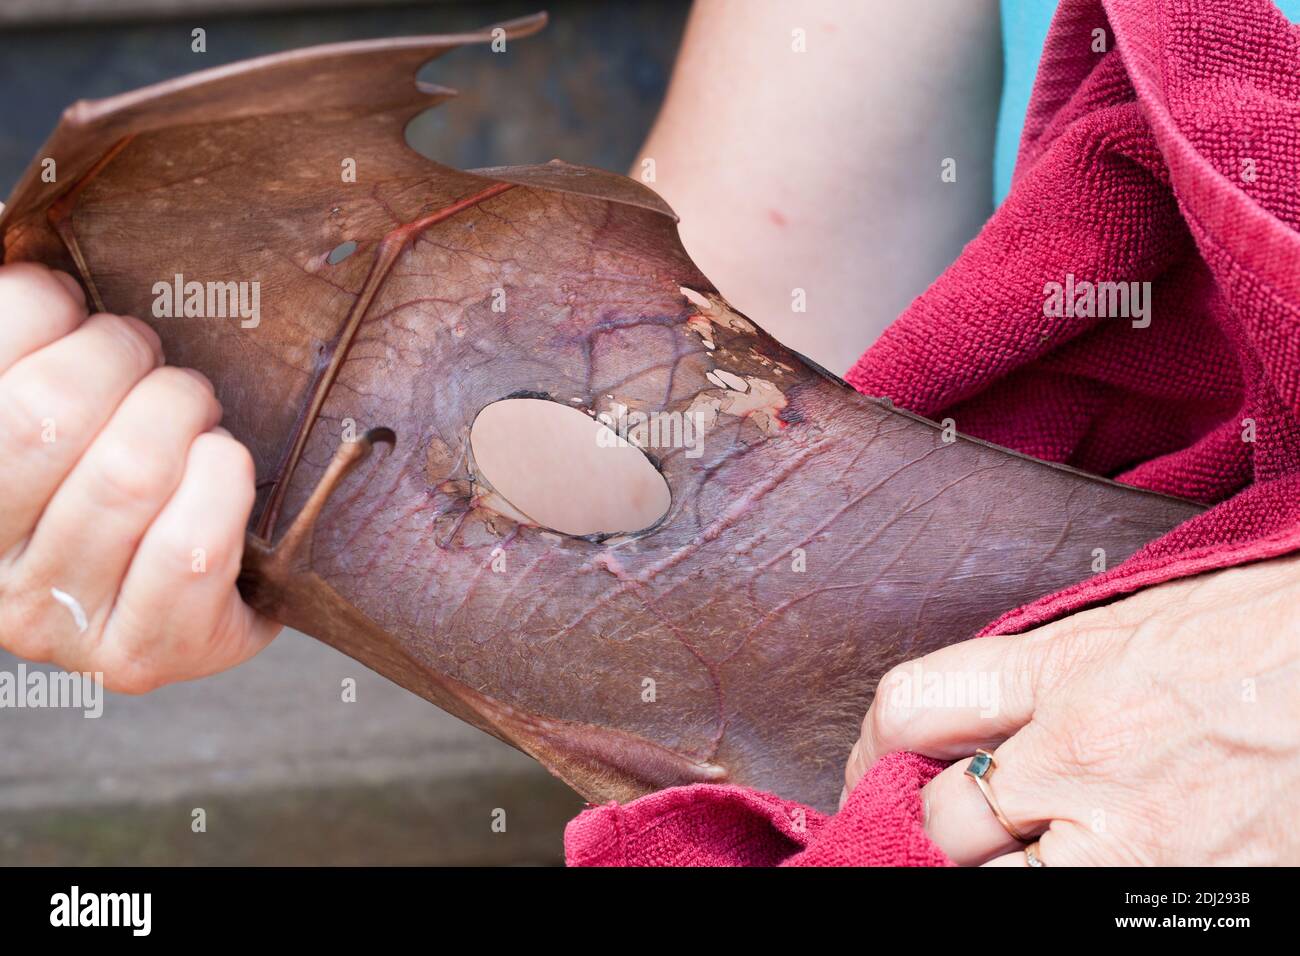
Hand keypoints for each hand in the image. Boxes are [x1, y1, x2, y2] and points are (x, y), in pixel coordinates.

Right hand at [0, 262, 279, 691]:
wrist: (186, 595)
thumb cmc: (109, 465)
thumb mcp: (61, 400)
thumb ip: (36, 343)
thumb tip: (37, 268)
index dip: (38, 308)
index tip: (73, 307)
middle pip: (46, 419)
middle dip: (122, 359)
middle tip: (153, 361)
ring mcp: (55, 625)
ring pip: (128, 476)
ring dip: (181, 414)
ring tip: (193, 411)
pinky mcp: (141, 656)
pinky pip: (191, 547)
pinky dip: (222, 483)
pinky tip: (221, 466)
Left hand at [843, 556, 1299, 864]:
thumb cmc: (1279, 635)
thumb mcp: (1149, 621)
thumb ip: (1050, 671)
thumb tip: (976, 720)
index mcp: (1069, 665)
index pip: (913, 703)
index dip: (877, 746)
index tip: (884, 765)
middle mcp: (1084, 752)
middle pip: (939, 816)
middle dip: (930, 827)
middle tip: (949, 830)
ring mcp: (1134, 839)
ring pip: (990, 886)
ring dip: (988, 877)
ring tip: (1019, 855)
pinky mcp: (1183, 903)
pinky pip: (1071, 914)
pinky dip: (1058, 896)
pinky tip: (1080, 871)